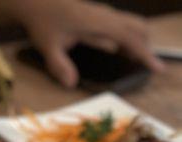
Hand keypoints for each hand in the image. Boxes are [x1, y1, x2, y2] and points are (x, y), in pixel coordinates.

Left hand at [11, 0, 164, 86]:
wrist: (36, 2)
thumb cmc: (43, 22)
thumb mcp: (48, 46)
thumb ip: (59, 66)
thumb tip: (71, 84)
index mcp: (98, 23)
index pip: (129, 38)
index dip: (145, 54)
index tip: (156, 67)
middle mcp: (104, 16)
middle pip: (137, 27)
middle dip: (145, 46)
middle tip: (145, 66)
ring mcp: (102, 13)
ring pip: (129, 24)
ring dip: (136, 41)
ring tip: (133, 60)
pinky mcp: (96, 15)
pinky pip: (119, 25)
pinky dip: (125, 37)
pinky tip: (116, 49)